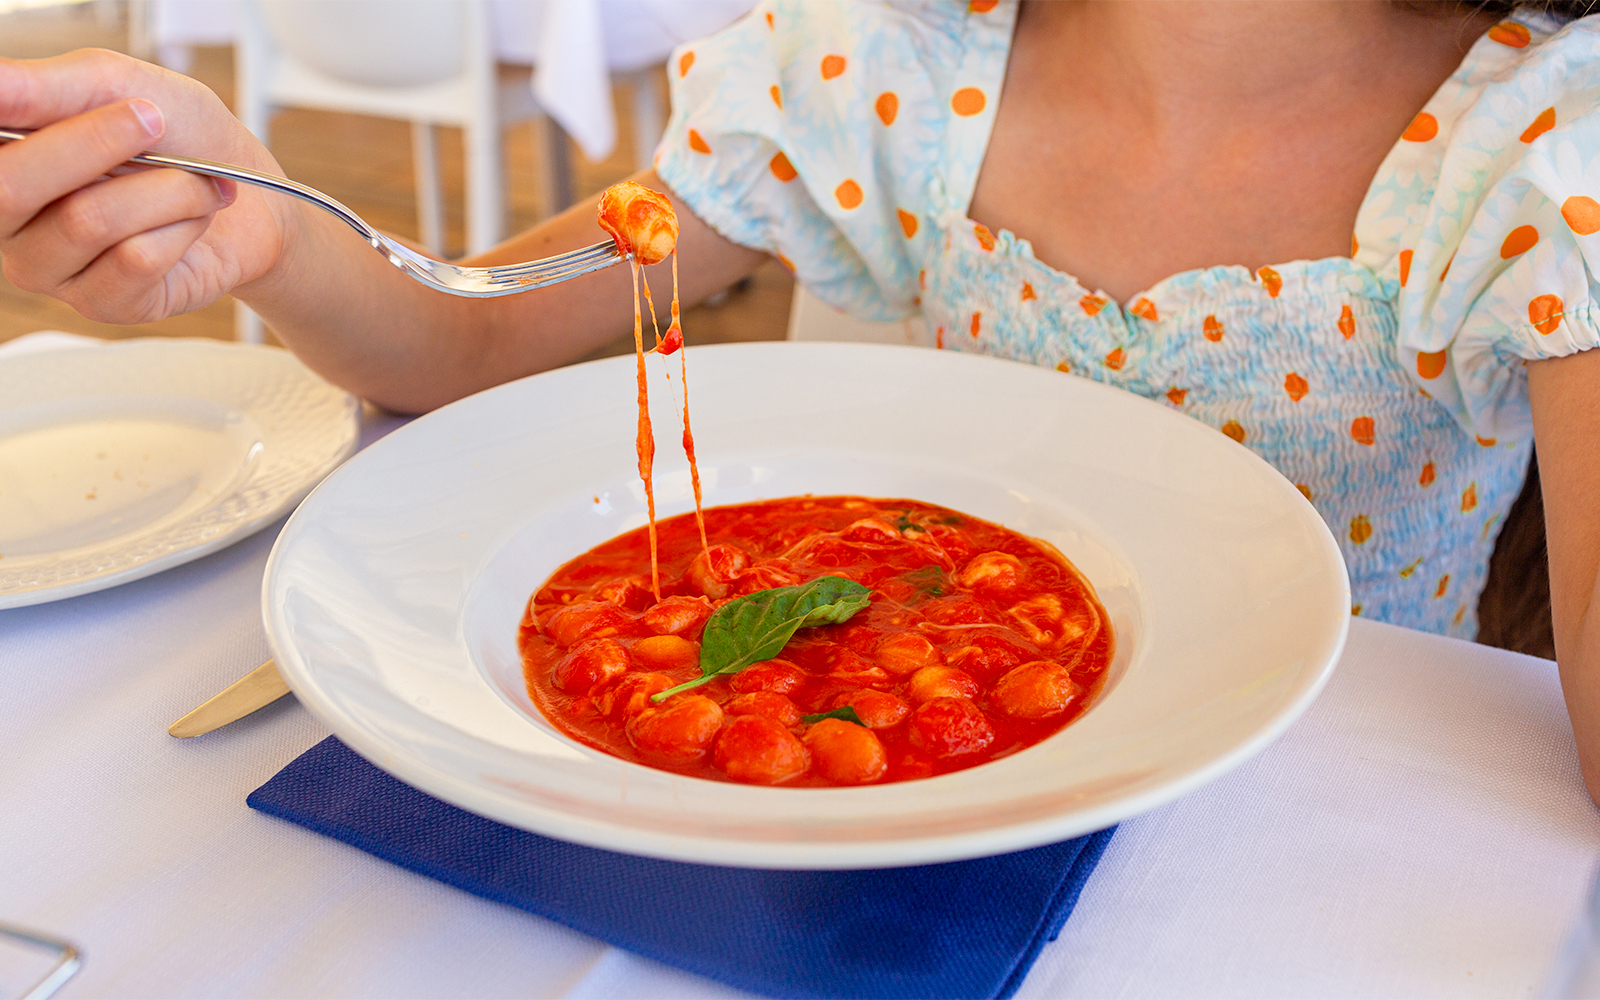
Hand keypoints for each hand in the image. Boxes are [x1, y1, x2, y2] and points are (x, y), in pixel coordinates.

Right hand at [0, 49, 295, 323]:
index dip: (25, 117)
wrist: (254, 196)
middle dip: (98, 144)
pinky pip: (135, 260)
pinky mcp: (102, 303)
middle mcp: (7, 217)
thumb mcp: (114, 82)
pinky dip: (182, 228)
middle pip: (10, 187)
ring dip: (163, 190)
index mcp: (1, 157)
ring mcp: (48, 267)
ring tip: (193, 182)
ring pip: (86, 222)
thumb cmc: (180, 134)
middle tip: (155, 121)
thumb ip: (42, 86)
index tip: (100, 98)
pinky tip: (192, 223)